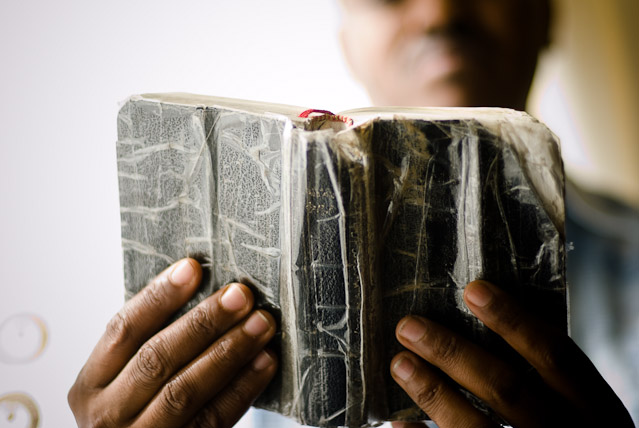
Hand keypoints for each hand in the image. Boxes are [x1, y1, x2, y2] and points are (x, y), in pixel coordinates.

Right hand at [68, 258, 277, 427]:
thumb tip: (204, 292)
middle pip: (157, 358)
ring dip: (229, 351)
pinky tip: (264, 362)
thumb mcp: (124, 383)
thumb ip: (149, 347)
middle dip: (203, 322)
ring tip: (261, 324)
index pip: (123, 330)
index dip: (158, 297)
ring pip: (186, 389)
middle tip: (240, 295)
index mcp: (91, 385)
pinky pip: (213, 418)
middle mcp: (108, 414)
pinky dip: (242, 387)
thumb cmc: (137, 413)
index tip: (192, 268)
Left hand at [390, 280, 632, 427]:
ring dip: (433, 391)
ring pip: (475, 425)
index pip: (555, 355)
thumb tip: (488, 322)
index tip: (474, 290)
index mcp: (594, 411)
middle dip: (452, 352)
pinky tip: (399, 422)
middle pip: (505, 387)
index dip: (513, 320)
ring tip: (401, 364)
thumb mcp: (582, 411)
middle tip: (410, 326)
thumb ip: (550, 378)